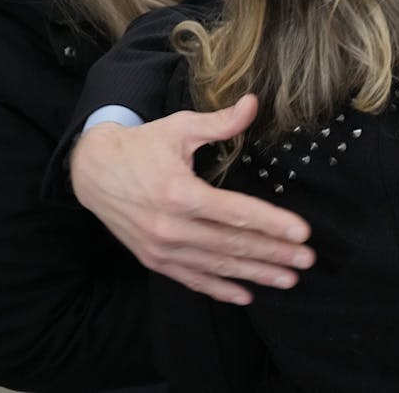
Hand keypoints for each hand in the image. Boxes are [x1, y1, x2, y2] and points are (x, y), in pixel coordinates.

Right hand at [70, 94, 313, 304]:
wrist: (91, 171)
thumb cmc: (141, 146)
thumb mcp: (180, 127)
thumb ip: (220, 122)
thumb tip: (254, 103)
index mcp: (180, 193)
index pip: (236, 213)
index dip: (272, 223)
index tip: (301, 233)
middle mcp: (170, 226)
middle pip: (232, 244)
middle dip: (273, 253)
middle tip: (306, 260)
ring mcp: (161, 247)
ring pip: (216, 266)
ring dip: (254, 274)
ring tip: (287, 279)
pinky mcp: (153, 259)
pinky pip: (191, 279)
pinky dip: (218, 289)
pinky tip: (245, 295)